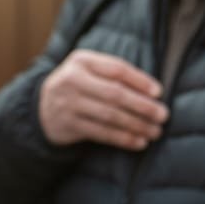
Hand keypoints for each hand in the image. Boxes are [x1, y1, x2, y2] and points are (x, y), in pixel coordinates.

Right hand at [38, 49, 166, 149]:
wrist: (42, 107)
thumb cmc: (78, 86)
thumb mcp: (88, 70)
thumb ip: (114, 74)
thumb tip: (153, 92)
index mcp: (81, 60)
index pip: (117, 69)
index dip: (140, 81)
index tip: (159, 92)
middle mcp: (72, 80)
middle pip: (115, 94)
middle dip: (143, 106)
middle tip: (163, 115)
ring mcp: (69, 104)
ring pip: (110, 116)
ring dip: (137, 125)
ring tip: (155, 131)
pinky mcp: (69, 125)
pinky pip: (101, 133)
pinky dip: (123, 139)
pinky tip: (139, 142)